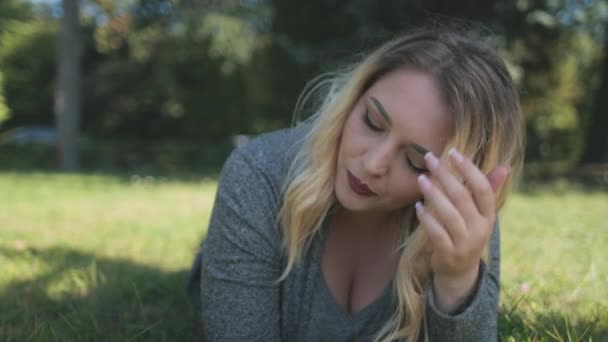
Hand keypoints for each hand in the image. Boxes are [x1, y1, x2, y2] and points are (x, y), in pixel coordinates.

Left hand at [414, 148, 508, 311]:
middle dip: (445, 176)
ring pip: (449, 214)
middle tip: (430, 159)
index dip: (469, 169)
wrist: (460, 271)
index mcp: (489, 215)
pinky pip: (437, 234)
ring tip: (421, 179)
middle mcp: (480, 229)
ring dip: (433, 194)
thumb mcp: (479, 214)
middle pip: (462, 197)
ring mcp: (465, 243)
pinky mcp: (449, 254)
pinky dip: (427, 219)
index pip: (482, 188)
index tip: (453, 152)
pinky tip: (417, 206)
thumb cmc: (468, 232)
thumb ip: (487, 190)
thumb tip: (505, 166)